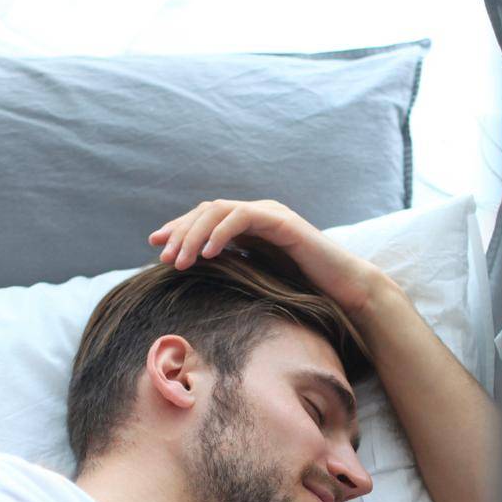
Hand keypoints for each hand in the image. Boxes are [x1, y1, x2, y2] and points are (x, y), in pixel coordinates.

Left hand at [147, 199, 384, 318]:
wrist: (345, 289)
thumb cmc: (306, 290)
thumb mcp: (259, 281)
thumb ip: (235, 272)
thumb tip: (203, 283)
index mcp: (250, 226)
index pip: (205, 219)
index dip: (179, 230)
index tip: (157, 249)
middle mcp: (258, 213)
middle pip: (206, 211)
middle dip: (181, 232)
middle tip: (164, 258)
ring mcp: (270, 214)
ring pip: (219, 211)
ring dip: (194, 234)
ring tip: (181, 261)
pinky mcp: (282, 222)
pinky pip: (243, 217)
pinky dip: (221, 233)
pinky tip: (208, 254)